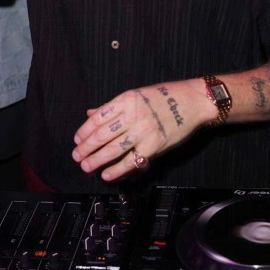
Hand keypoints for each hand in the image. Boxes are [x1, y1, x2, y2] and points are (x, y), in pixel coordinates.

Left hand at [72, 78, 205, 181]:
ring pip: (113, 148)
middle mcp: (133, 114)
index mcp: (126, 99)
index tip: (77, 140)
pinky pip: (132, 160)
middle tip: (77, 156)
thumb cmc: (165, 96)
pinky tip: (107, 174)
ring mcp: (143, 131)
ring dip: (97, 159)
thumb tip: (90, 114)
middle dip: (87, 147)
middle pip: (103, 134)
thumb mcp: (136, 95)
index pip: (98, 117)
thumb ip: (113, 107)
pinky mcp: (154, 146)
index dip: (85, 130)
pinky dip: (118, 169)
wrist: (193, 101)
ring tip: (86, 166)